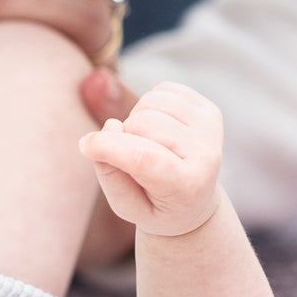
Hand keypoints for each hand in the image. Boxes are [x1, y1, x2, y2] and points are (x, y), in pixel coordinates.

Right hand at [77, 82, 222, 238]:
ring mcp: (210, 128)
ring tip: (145, 143)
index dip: (109, 146)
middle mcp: (207, 154)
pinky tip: (157, 129)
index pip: (144, 157)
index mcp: (188, 185)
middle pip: (142, 123)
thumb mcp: (126, 206)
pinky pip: (162, 90)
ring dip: (135, 120)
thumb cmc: (153, 206)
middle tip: (131, 158)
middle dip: (123, 137)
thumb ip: (110, 172)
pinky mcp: (209, 109)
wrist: (193, 204)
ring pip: (150, 102)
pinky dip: (149, 106)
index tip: (85, 146)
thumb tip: (112, 125)